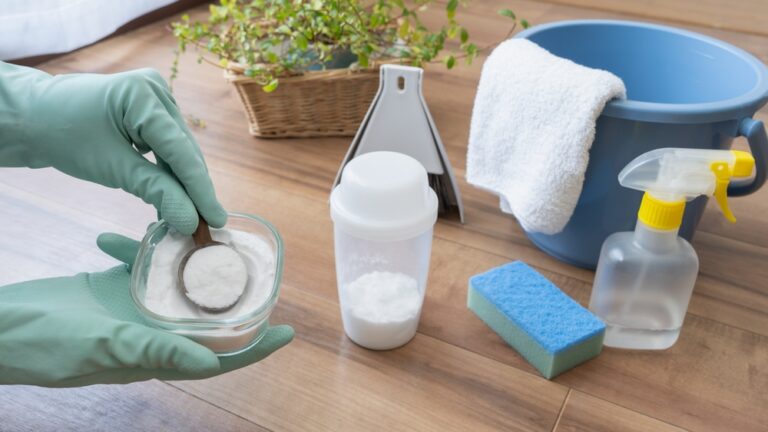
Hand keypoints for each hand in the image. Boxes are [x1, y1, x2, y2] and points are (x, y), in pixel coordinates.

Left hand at [0, 61, 225, 233]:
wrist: (35, 117)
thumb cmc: (64, 137)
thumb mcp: (112, 168)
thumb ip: (156, 191)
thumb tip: (192, 220)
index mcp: (144, 95)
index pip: (181, 152)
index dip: (200, 190)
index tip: (217, 220)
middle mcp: (157, 90)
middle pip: (185, 150)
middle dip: (195, 188)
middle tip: (209, 226)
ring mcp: (156, 96)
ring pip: (180, 149)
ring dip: (185, 182)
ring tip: (195, 216)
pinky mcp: (152, 108)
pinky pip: (170, 144)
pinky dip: (172, 171)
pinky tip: (178, 196)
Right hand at [0, 233, 293, 386]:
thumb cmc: (45, 345)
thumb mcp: (104, 346)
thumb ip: (155, 352)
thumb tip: (210, 362)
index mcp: (156, 355)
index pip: (218, 358)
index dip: (255, 349)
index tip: (288, 331)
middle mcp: (151, 333)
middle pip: (207, 317)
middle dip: (233, 293)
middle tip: (254, 264)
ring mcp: (131, 311)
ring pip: (176, 284)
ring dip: (188, 261)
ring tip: (198, 234)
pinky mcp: (109, 290)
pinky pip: (138, 266)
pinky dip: (139, 248)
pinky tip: (130, 232)